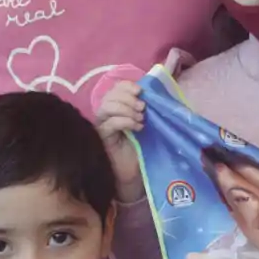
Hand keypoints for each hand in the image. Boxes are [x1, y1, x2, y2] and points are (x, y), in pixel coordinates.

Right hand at [95, 81, 145, 202]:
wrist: (134, 173)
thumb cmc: (141, 148)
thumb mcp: (148, 125)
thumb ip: (148, 109)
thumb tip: (157, 94)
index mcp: (118, 107)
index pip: (116, 88)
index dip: (126, 86)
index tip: (140, 91)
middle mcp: (106, 114)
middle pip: (110, 95)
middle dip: (127, 97)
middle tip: (143, 107)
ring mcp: (102, 126)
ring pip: (106, 107)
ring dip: (125, 108)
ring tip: (140, 118)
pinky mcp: (101, 138)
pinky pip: (109, 123)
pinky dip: (124, 121)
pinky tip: (137, 127)